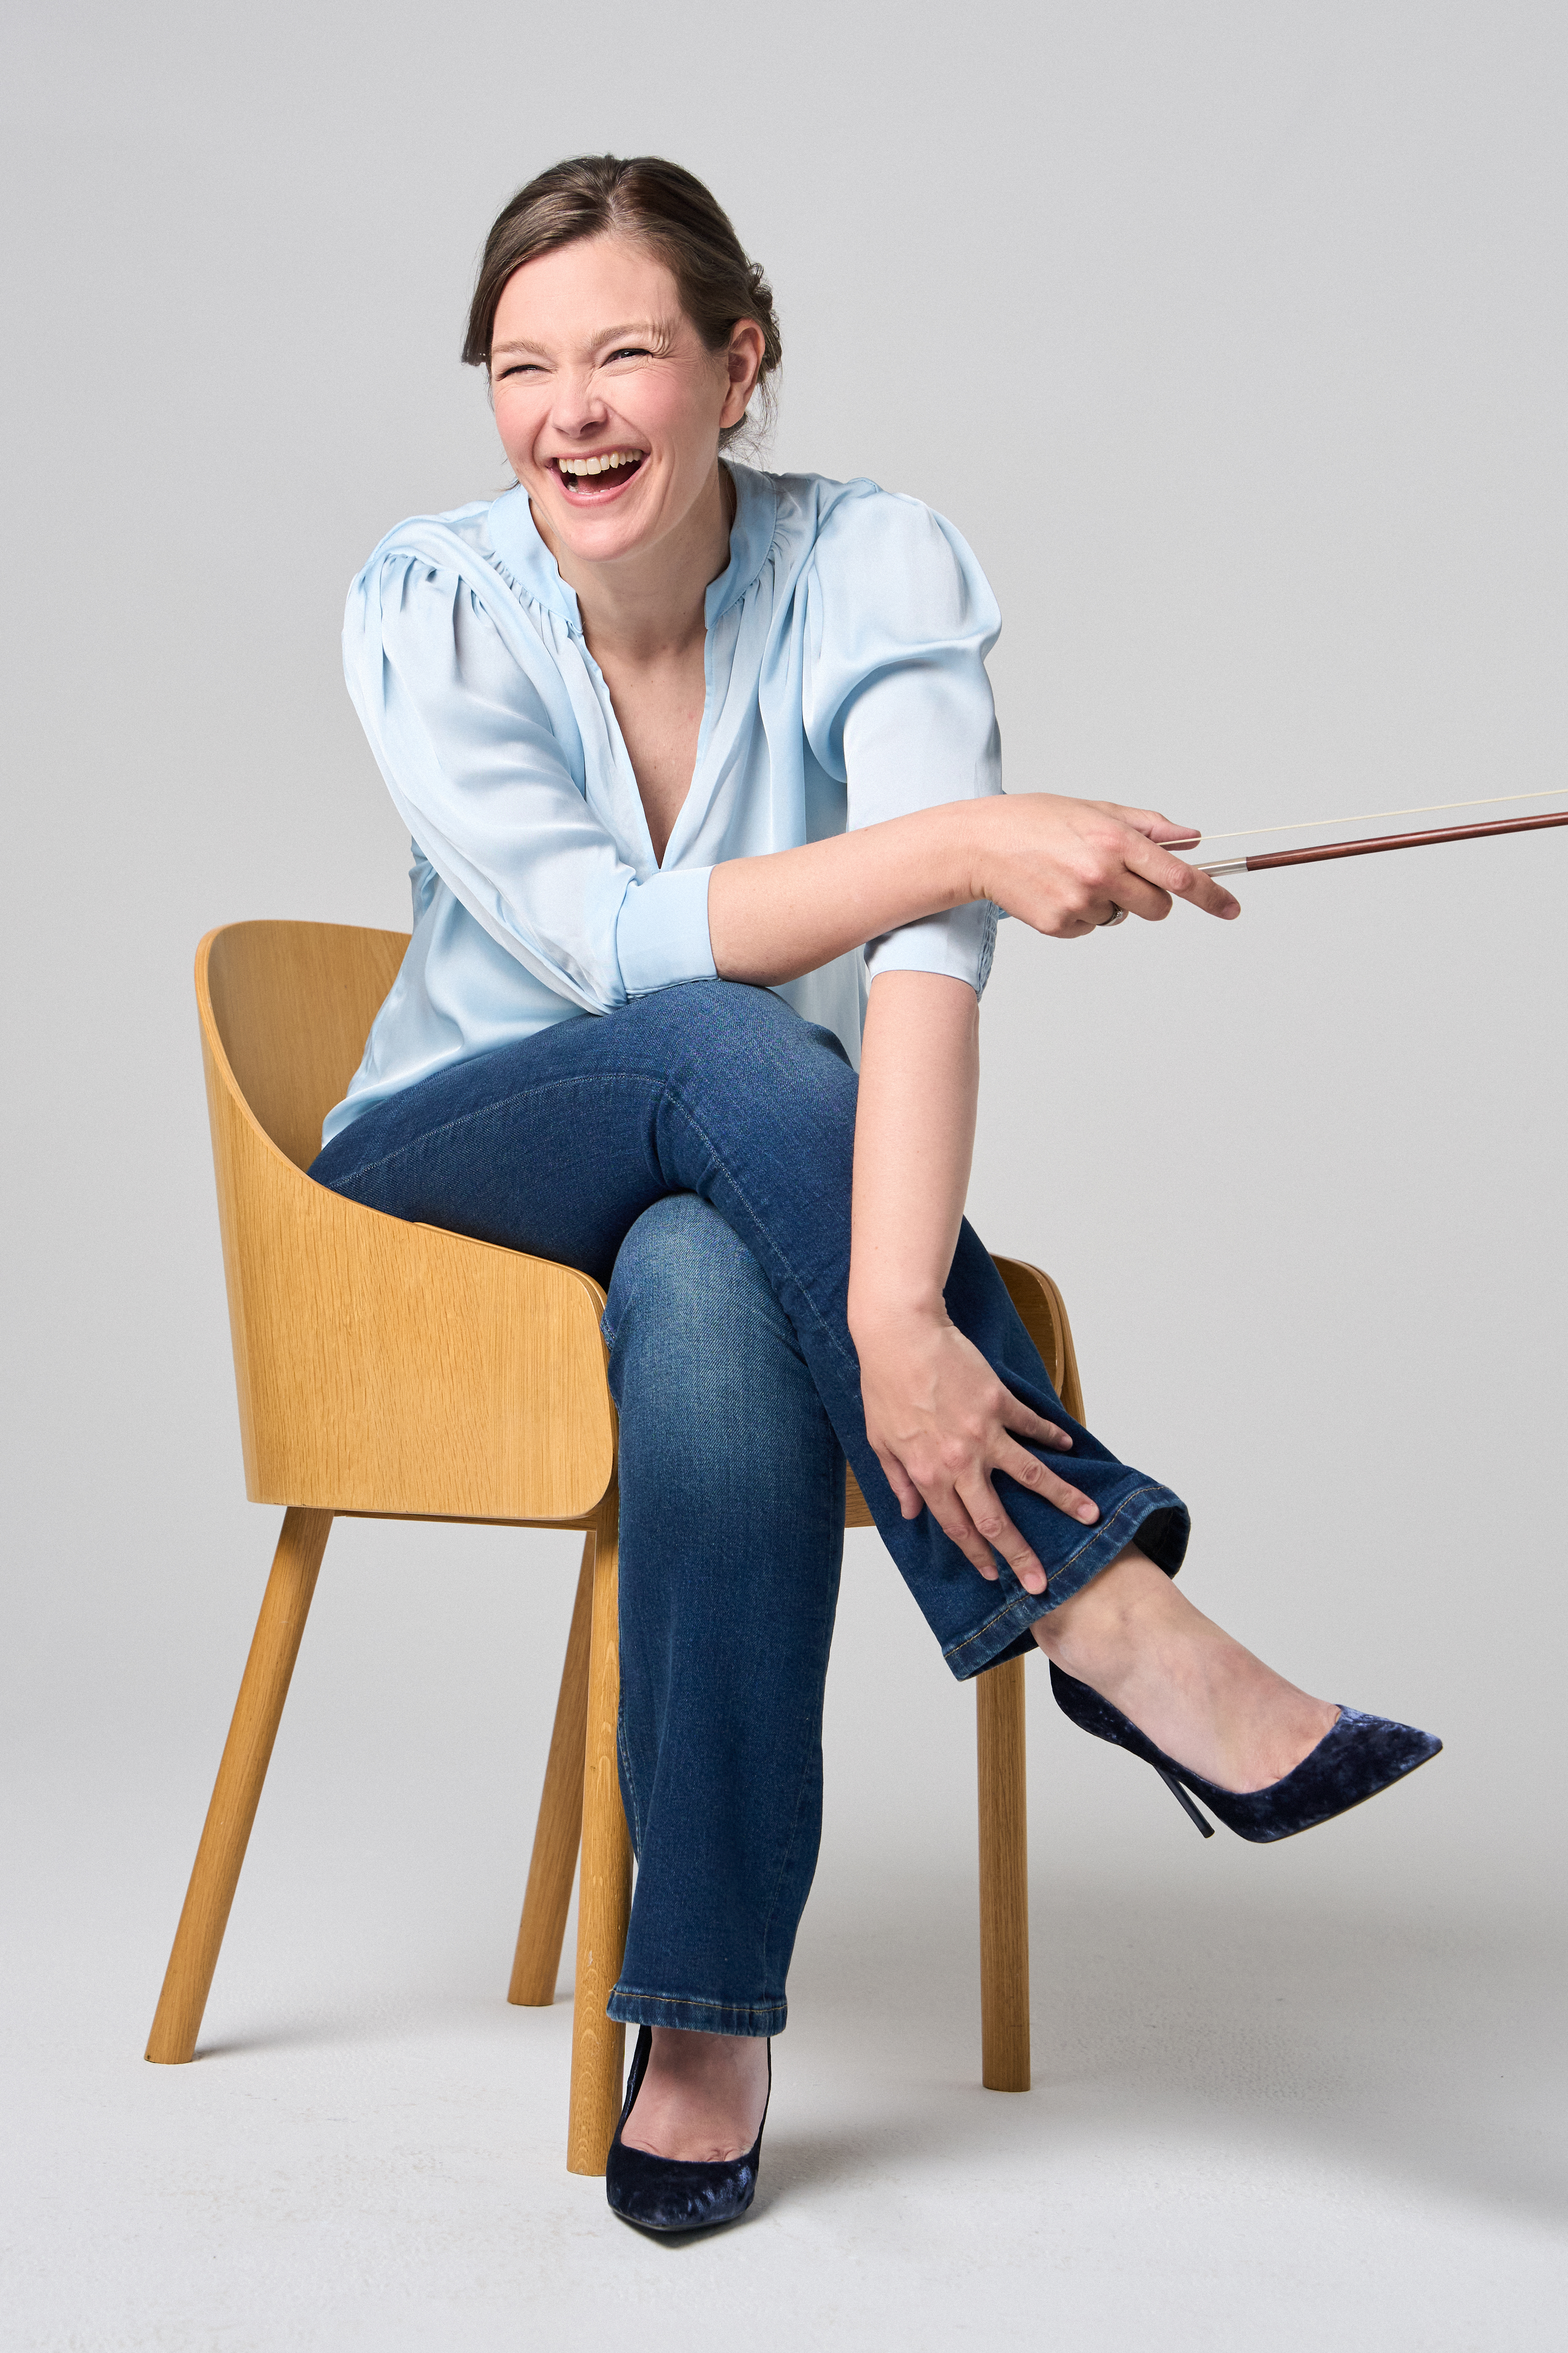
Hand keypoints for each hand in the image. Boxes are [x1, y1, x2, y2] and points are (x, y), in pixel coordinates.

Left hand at [852, 1309, 1097, 1592]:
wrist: (899, 1334)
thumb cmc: (883, 1384)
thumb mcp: (880, 1440)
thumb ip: (897, 1480)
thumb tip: (909, 1513)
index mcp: (929, 1474)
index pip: (957, 1527)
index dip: (977, 1554)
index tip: (994, 1575)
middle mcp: (961, 1461)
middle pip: (996, 1519)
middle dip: (1021, 1555)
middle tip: (1042, 1581)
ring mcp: (985, 1432)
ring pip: (1032, 1475)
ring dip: (1063, 1499)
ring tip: (1090, 1517)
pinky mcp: (1001, 1402)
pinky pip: (1033, 1426)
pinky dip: (1053, 1437)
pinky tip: (1068, 1448)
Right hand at [969, 794, 1239, 935]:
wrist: (979, 845)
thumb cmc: (1035, 821)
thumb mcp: (1096, 810)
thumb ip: (1147, 826)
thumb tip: (1191, 838)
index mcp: (1116, 841)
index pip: (1179, 877)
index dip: (1212, 895)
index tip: (1231, 908)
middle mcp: (1102, 874)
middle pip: (1157, 908)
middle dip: (1150, 899)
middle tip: (1120, 879)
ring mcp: (1080, 903)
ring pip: (1120, 918)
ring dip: (1107, 902)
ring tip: (1070, 875)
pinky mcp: (1058, 925)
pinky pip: (1089, 928)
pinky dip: (1078, 914)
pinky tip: (1054, 890)